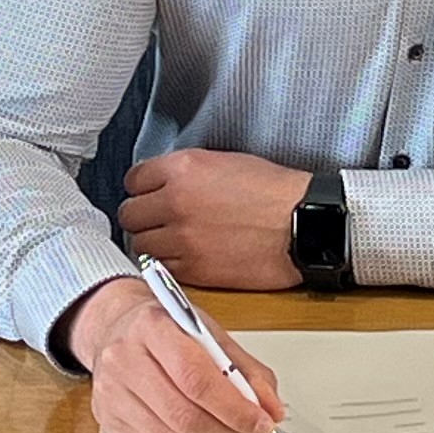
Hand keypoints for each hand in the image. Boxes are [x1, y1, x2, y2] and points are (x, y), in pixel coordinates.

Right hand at [69, 276, 285, 432]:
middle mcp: (123, 358)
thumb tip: (272, 410)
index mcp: (152, 326)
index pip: (196, 377)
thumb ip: (245, 369)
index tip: (263, 421)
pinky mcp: (107, 418)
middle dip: (228, 432)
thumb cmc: (166, 327)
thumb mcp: (208, 332)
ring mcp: (110, 391)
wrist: (115, 325)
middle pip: (182, 414)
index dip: (234, 407)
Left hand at [119, 148, 312, 289]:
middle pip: (130, 214)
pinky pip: (161, 268)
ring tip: (170, 241)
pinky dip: (167, 264)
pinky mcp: (195, 269)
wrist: (303, 225)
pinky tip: (183, 257)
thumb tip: (163, 184)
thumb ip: (186, 173)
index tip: (148, 194)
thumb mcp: (224, 162)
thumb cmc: (274, 193)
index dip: (142, 188)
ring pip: (139, 245)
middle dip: (142, 217)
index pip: (133, 179)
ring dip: (151, 243)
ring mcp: (182, 238)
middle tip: (156, 220)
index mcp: (182, 169)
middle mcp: (175, 202)